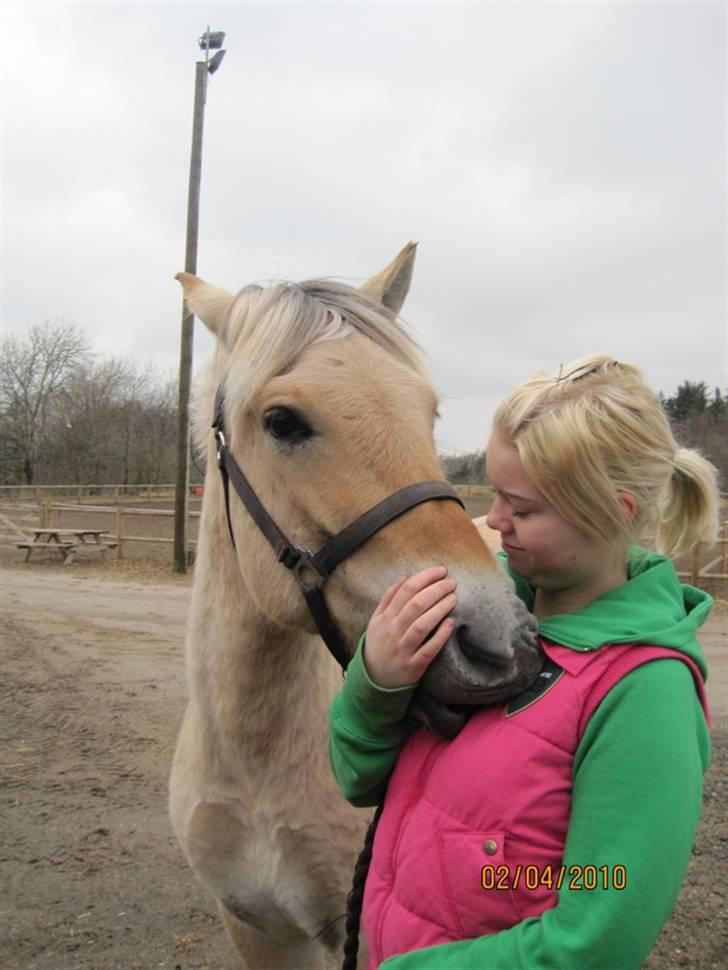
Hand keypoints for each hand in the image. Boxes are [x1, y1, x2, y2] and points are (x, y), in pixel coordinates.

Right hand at [364, 566, 456, 687]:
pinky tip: (451, 623)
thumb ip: (388, 599)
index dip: (425, 578)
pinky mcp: (413, 666)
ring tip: (453, 598)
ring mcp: (403, 649)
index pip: (405, 590)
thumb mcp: (376, 621)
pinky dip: (440, 636)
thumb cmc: (379, 645)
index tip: (441, 571)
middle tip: (451, 582)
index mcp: (385, 618)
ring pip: (421, 625)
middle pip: (415, 604)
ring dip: (439, 609)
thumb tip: (404, 578)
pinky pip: (428, 649)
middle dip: (436, 589)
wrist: (374, 680)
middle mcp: (393, 631)